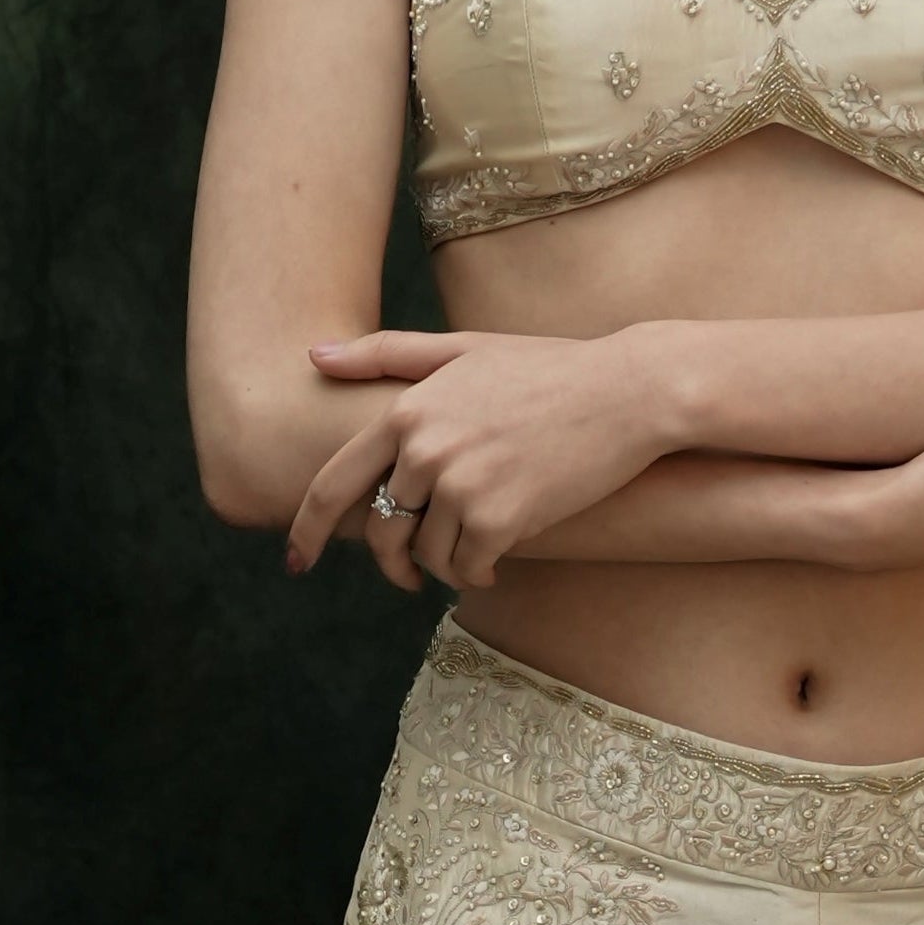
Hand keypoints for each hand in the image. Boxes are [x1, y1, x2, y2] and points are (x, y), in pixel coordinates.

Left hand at [286, 328, 678, 586]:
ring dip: (446, 564)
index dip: (306, 529)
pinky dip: (479, 572)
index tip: (296, 561)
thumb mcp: (463, 348)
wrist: (627, 392)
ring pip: (428, 555)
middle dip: (392, 559)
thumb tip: (312, 356)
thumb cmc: (548, 369)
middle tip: (408, 575)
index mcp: (408, 410)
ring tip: (472, 552)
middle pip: (381, 530)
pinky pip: (469, 568)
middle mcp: (425, 449)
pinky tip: (497, 560)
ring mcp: (461, 486)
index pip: (334, 484)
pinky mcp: (499, 519)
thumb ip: (387, 355)